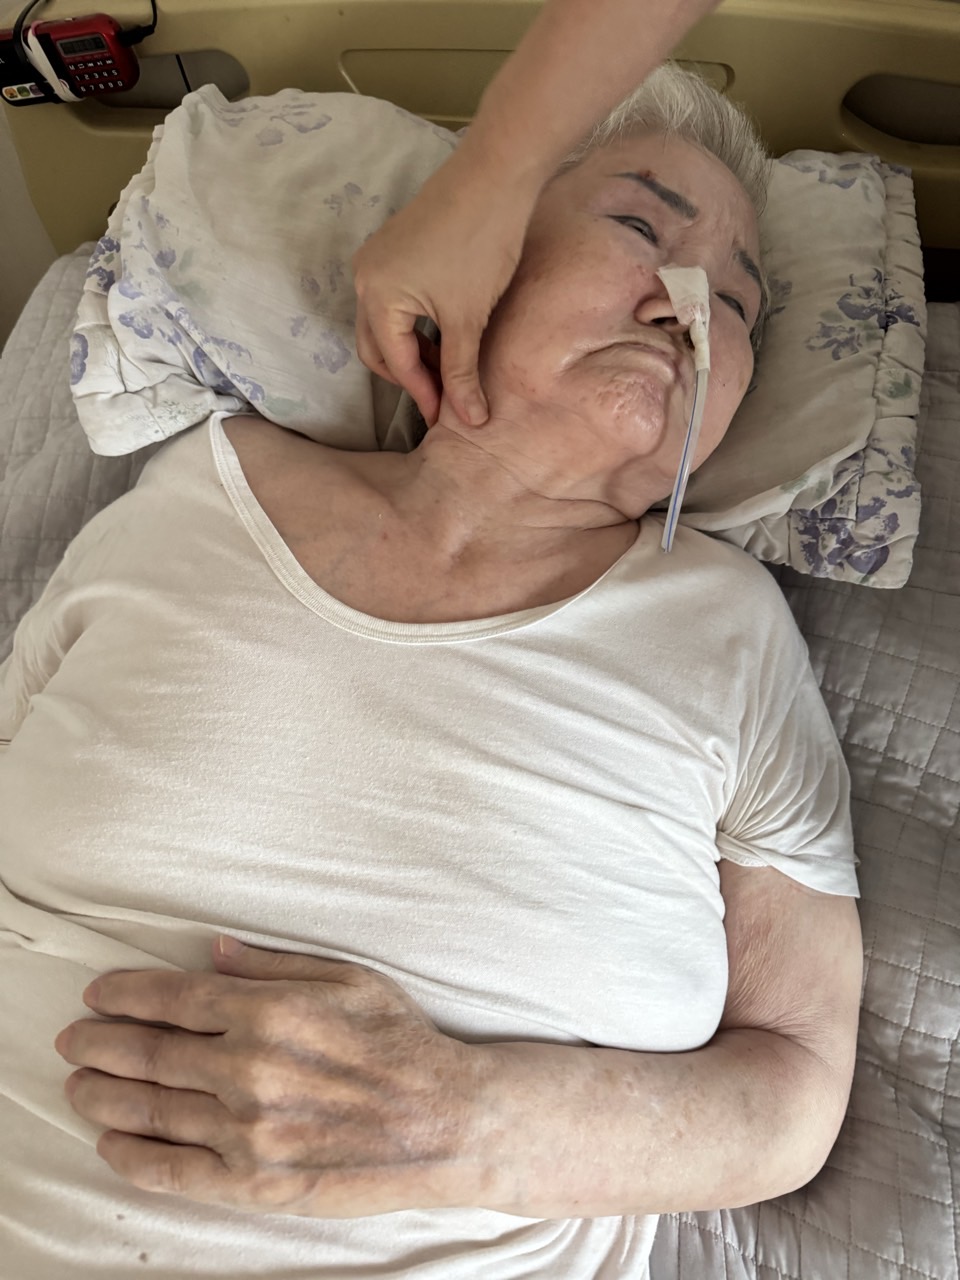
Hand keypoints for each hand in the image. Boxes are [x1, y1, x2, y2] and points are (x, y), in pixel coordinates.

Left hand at [54, 939, 481, 1216]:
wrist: (446, 1120)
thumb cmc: (400, 1040)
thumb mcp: (346, 978)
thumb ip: (273, 963)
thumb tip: (211, 950)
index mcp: (269, 1012)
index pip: (171, 1000)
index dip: (123, 994)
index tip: (97, 994)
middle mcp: (249, 1070)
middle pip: (148, 1054)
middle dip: (99, 1043)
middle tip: (73, 1039)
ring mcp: (249, 1130)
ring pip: (150, 1111)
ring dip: (103, 1096)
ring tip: (79, 1086)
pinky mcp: (256, 1181)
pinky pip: (174, 1172)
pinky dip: (133, 1157)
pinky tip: (110, 1143)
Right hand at [352, 146, 538, 428]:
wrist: (496, 173)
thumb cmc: (481, 243)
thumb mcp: (469, 318)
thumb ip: (463, 372)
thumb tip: (471, 421)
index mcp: (375, 297)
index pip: (395, 363)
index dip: (423, 394)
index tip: (448, 418)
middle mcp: (364, 278)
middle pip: (377, 348)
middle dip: (408, 376)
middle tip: (446, 396)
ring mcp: (376, 259)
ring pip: (385, 325)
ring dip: (411, 351)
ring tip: (450, 367)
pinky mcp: (394, 246)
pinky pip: (393, 300)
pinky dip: (414, 325)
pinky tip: (445, 333)